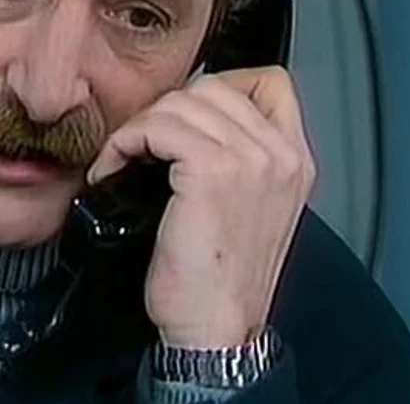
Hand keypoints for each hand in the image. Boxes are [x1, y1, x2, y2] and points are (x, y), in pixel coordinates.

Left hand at [87, 66, 315, 348]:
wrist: (216, 327)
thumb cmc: (220, 276)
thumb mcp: (250, 207)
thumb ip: (239, 158)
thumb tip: (190, 118)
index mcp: (294, 159)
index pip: (268, 81)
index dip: (217, 89)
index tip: (182, 120)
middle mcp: (281, 153)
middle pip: (212, 86)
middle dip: (165, 110)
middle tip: (141, 145)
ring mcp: (252, 159)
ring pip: (179, 103)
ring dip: (139, 128)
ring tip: (123, 159)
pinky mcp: (213, 171)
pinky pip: (156, 127)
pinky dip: (124, 143)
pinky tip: (114, 169)